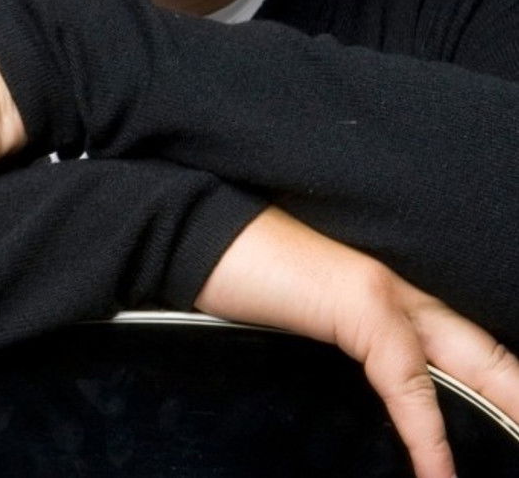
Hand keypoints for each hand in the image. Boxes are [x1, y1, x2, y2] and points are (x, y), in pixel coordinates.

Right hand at [196, 206, 518, 477]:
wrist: (200, 235)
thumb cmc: (245, 279)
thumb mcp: (309, 321)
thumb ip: (349, 349)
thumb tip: (362, 404)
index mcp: (393, 292)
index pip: (464, 342)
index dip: (499, 382)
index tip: (511, 413)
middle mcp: (402, 288)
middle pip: (483, 350)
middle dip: (515, 391)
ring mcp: (386, 292)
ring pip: (468, 359)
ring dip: (502, 405)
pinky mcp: (360, 304)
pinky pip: (406, 380)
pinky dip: (426, 433)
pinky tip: (438, 473)